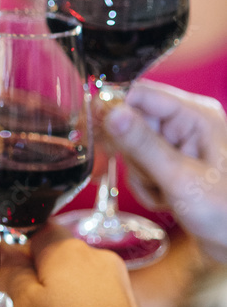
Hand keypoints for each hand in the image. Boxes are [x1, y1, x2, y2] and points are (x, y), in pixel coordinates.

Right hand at [0, 224, 153, 306]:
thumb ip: (13, 274)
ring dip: (57, 298)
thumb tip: (3, 255)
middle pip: (56, 257)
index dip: (17, 250)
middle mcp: (98, 259)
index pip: (37, 231)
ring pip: (74, 280)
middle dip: (37, 278)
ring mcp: (117, 284)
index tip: (5, 274)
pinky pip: (93, 300)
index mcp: (69, 251)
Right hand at [104, 81, 226, 259]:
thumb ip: (142, 144)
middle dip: (133, 156)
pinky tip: (167, 202)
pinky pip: (141, 169)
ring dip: (141, 177)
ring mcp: (179, 147)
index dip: (114, 108)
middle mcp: (187, 125)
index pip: (141, 95)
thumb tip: (110, 112)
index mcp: (196, 115)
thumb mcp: (179, 177)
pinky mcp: (173, 167)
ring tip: (165, 195)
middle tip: (149, 176)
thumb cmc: (224, 211)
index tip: (92, 126)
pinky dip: (147, 189)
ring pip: (134, 151)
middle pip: (133, 124)